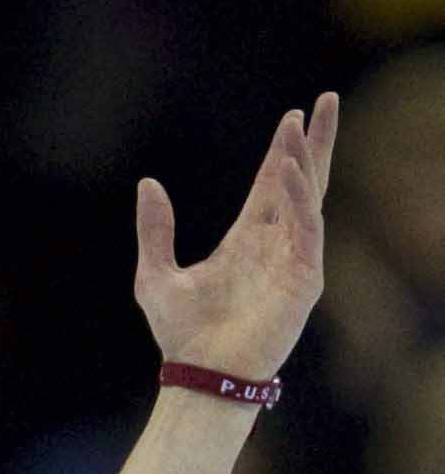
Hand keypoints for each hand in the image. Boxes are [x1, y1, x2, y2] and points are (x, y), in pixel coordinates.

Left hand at [134, 94, 337, 378]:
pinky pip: (307, 230)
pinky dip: (302, 199)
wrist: (199, 373)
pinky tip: (293, 170)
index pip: (270, 185)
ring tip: (304, 125)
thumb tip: (148, 183)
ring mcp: (294, 260)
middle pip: (301, 181)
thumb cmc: (181, 332)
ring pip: (308, 197)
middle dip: (312, 142)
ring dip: (306, 160)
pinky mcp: (305, 279)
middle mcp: (275, 244)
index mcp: (246, 240)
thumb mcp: (155, 272)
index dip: (281, 151)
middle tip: (324, 101)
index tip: (291, 117)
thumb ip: (155, 229)